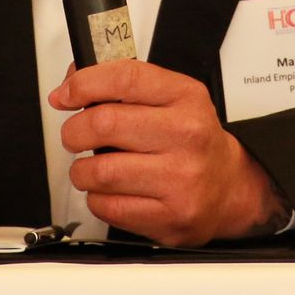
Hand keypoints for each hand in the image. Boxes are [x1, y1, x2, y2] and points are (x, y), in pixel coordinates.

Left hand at [50, 60, 288, 246]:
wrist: (229, 187)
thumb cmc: (192, 141)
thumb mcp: (170, 98)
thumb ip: (123, 85)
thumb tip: (71, 84)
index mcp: (185, 98)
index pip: (124, 78)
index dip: (83, 84)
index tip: (65, 95)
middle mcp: (186, 136)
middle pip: (103, 124)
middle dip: (74, 131)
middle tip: (75, 135)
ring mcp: (179, 179)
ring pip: (99, 171)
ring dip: (82, 170)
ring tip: (92, 168)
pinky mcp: (169, 216)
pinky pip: (107, 206)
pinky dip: (97, 198)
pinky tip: (110, 191)